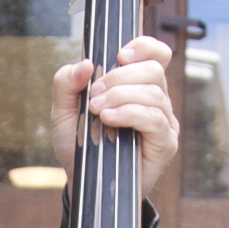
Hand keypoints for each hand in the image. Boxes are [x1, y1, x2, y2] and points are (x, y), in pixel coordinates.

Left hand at [53, 38, 183, 157]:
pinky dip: (130, 113)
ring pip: (154, 93)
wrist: (83, 181)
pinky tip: (110, 119)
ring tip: (97, 110)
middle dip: (120, 77)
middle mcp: (155, 100)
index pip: (156, 54)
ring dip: (121, 96)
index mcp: (136, 85)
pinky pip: (155, 119)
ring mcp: (163, 121)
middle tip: (94, 95)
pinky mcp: (165, 143)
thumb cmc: (79, 144)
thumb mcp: (63, 110)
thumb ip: (66, 83)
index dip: (144, 47)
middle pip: (154, 69)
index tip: (119, 56)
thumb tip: (85, 63)